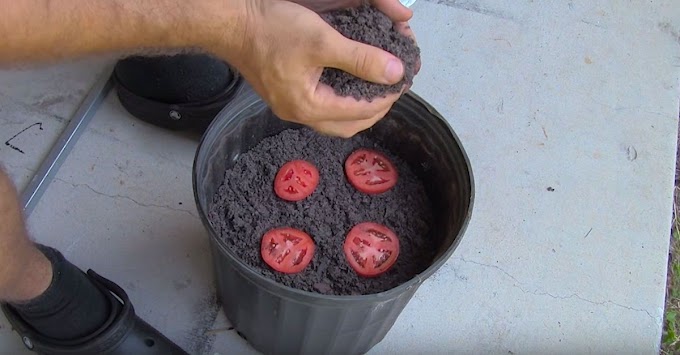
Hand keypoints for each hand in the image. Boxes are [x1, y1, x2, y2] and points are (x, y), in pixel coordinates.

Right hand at [217, 0, 408, 137]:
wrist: (231, 24)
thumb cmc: (271, 30)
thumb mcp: (323, 40)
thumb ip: (361, 58)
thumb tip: (394, 73)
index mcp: (308, 107)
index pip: (360, 112)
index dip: (386, 97)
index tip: (403, 81)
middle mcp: (298, 113)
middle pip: (348, 125)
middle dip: (375, 109)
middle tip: (393, 90)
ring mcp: (290, 106)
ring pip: (335, 119)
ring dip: (358, 108)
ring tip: (377, 89)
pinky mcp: (286, 94)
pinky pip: (322, 106)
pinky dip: (342, 99)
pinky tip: (350, 83)